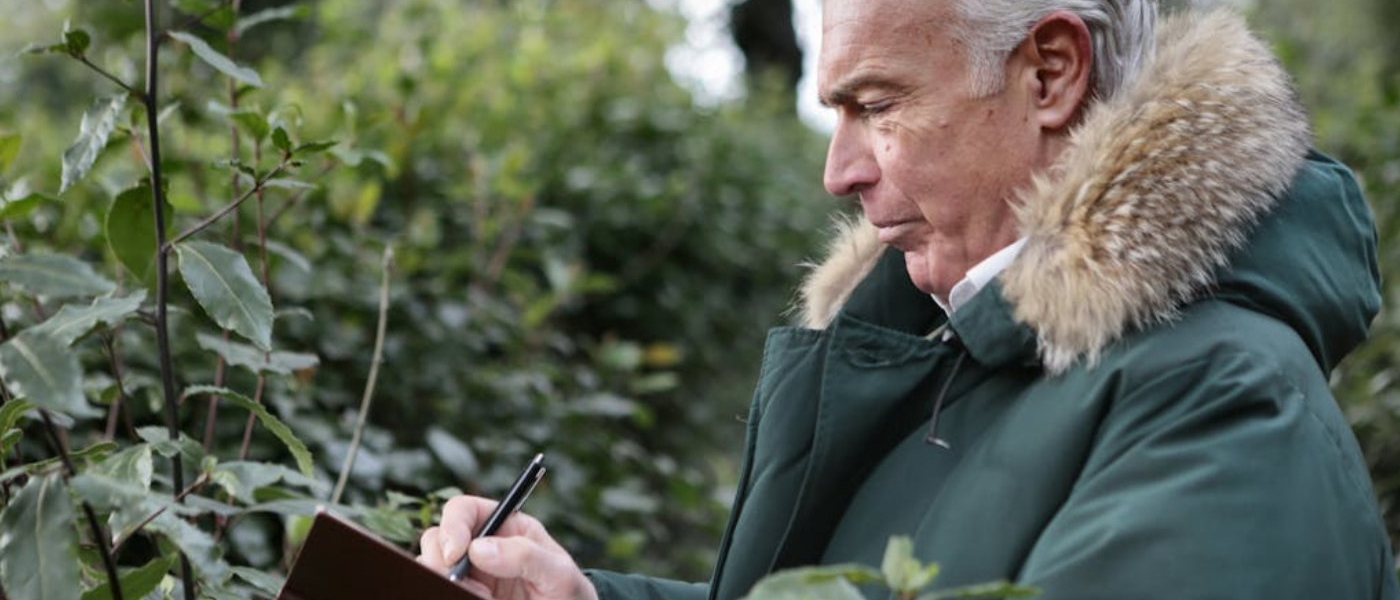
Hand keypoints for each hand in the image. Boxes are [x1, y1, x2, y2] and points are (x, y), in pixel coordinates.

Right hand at [418, 495, 597, 599]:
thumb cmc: (569, 593)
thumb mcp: (559, 573)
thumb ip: (525, 555)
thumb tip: (479, 549)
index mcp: (505, 527)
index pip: (463, 510)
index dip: (453, 526)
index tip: (457, 553)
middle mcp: (480, 547)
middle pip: (436, 538)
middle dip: (443, 560)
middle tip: (468, 585)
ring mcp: (469, 574)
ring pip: (431, 567)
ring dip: (449, 582)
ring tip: (484, 598)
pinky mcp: (465, 593)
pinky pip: (438, 589)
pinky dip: (449, 594)